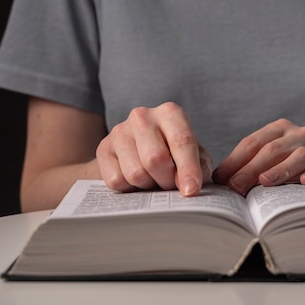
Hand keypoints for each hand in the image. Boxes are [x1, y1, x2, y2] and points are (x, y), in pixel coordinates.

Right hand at [96, 102, 211, 195]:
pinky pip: (117, 181)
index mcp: (171, 113)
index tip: (191, 191)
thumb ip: (200, 168)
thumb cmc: (174, 154)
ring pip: (136, 174)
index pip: (182, 141)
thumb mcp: (195, 156)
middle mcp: (143, 116)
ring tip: (153, 179)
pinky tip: (135, 180)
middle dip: (167, 181)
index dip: (188, 169)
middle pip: (156, 159)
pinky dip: (129, 189)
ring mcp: (120, 131)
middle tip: (170, 185)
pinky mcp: (103, 148)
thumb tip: (190, 187)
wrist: (138, 152)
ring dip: (148, 186)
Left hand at [213, 118, 304, 194]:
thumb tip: (218, 179)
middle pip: (274, 149)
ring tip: (265, 182)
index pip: (254, 142)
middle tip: (237, 186)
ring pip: (300, 156)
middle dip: (253, 168)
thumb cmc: (292, 168)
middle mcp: (301, 134)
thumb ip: (246, 166)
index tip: (222, 179)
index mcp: (280, 129)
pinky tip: (304, 182)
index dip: (236, 160)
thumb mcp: (269, 163)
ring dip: (281, 170)